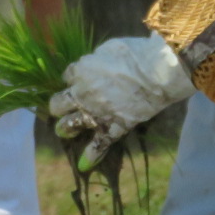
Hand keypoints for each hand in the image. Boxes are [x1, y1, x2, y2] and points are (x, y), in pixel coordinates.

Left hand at [48, 34, 194, 169]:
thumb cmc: (135, 54)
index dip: (72, 78)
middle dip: (58, 106)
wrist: (155, 72)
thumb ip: (96, 60)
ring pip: (70, 125)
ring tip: (63, 131)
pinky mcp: (113, 127)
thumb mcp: (108, 49)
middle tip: (61, 108)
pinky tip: (84, 165)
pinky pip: (99, 145)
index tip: (77, 79)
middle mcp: (83, 95)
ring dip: (65, 129)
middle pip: (59, 103)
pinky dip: (91, 156)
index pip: (68, 76)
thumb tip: (93, 64)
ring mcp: (96, 113)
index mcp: (81, 72)